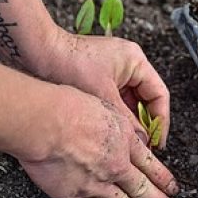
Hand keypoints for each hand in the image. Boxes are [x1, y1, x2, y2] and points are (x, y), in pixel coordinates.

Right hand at [19, 86, 178, 197]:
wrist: (45, 123)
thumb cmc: (67, 107)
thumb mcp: (107, 106)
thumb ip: (121, 126)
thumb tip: (132, 136)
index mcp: (124, 141)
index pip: (151, 165)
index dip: (164, 179)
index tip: (173, 189)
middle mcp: (116, 165)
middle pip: (144, 189)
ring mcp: (97, 183)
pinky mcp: (75, 195)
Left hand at [37, 29, 170, 148]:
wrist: (36, 52)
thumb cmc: (67, 63)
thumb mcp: (103, 97)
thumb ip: (125, 121)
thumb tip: (140, 142)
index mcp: (136, 61)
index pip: (159, 95)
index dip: (160, 121)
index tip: (157, 140)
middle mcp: (128, 63)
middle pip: (146, 99)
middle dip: (144, 123)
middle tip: (141, 145)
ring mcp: (113, 70)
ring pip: (130, 102)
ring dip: (128, 121)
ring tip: (124, 140)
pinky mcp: (99, 76)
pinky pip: (115, 100)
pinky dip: (115, 115)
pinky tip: (109, 130)